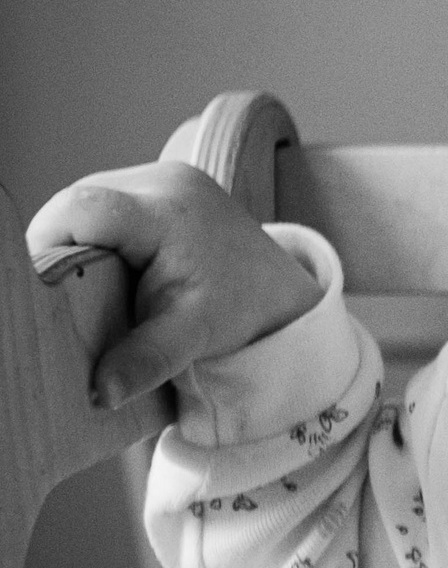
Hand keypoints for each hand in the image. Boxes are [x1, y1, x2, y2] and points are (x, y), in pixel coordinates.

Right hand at [26, 162, 323, 407]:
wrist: (279, 291)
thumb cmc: (241, 309)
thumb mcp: (195, 335)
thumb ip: (147, 358)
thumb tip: (101, 393)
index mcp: (168, 213)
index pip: (78, 212)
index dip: (48, 246)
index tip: (49, 291)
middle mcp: (165, 180)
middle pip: (74, 205)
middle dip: (62, 250)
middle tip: (71, 295)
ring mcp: (165, 174)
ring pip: (85, 202)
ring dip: (79, 241)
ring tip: (95, 283)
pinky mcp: (162, 182)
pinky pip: (106, 202)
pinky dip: (99, 234)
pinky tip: (114, 266)